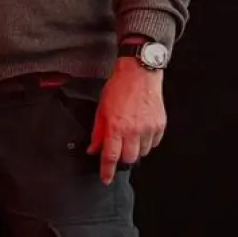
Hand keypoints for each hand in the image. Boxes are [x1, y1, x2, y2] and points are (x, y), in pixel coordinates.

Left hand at [89, 59, 166, 184]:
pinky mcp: (160, 126)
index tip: (105, 179)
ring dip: (135, 150)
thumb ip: (98, 131)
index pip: (110, 156)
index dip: (106, 170)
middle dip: (123, 159)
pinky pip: (154, 143)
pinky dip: (147, 142)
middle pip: (129, 158)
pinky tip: (141, 132)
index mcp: (116, 126)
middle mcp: (133, 130)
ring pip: (143, 152)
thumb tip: (93, 149)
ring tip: (129, 136)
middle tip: (119, 151)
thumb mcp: (101, 110)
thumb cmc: (118, 89)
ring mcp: (149, 129)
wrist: (139, 75)